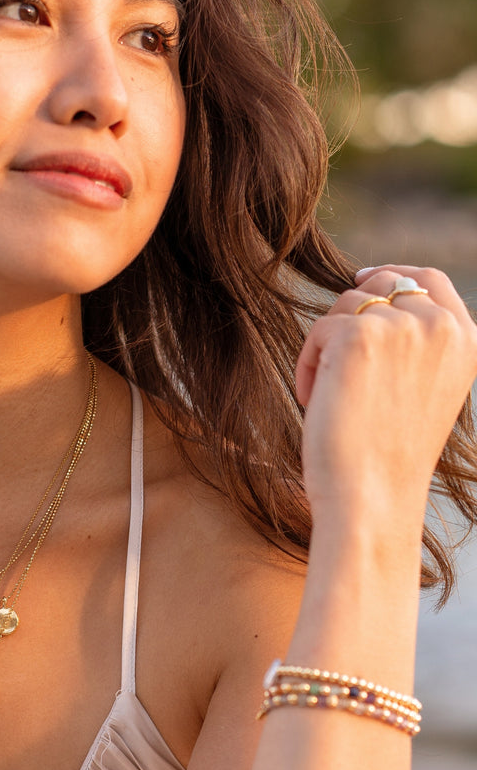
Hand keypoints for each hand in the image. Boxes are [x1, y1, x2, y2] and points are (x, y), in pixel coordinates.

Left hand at [295, 265, 476, 519]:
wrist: (371, 495)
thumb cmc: (387, 452)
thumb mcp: (422, 388)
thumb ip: (416, 342)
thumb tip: (378, 291)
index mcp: (466, 339)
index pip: (429, 279)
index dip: (393, 274)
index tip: (361, 280)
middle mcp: (441, 326)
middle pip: (380, 284)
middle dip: (349, 319)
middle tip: (338, 373)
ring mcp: (402, 326)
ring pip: (344, 305)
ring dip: (326, 345)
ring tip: (329, 395)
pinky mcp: (358, 335)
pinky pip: (318, 329)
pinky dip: (308, 363)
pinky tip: (315, 400)